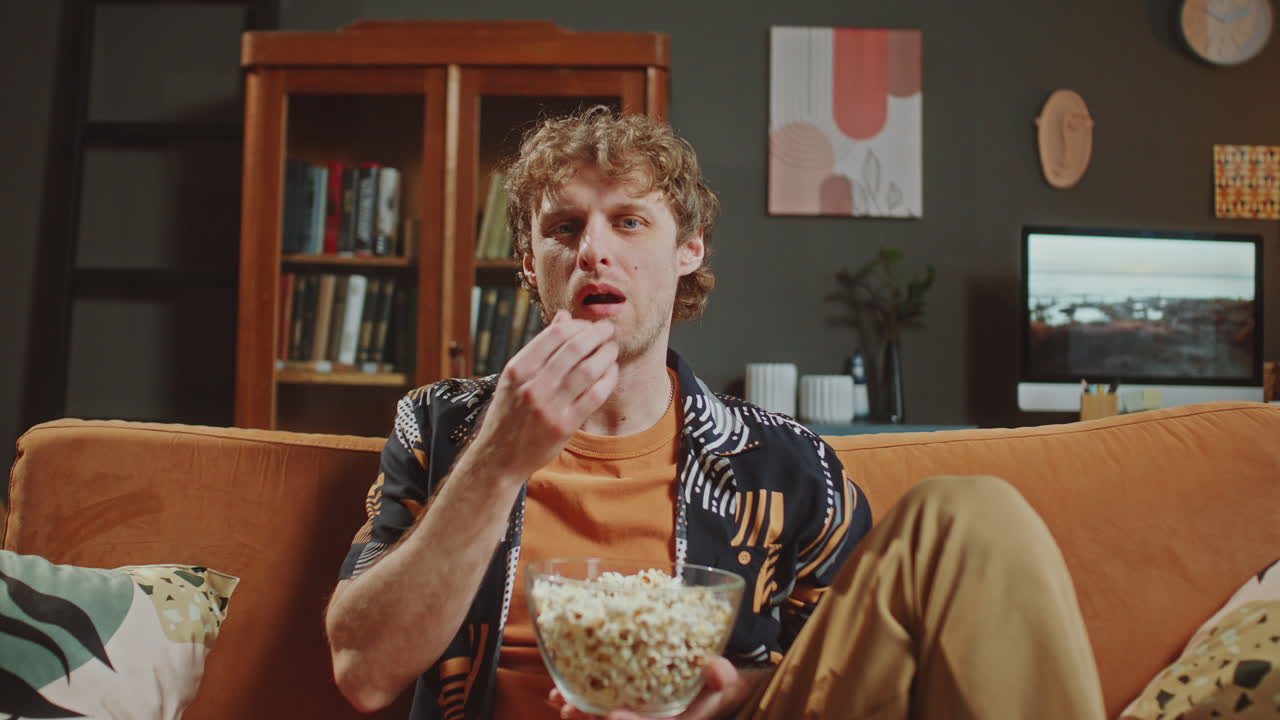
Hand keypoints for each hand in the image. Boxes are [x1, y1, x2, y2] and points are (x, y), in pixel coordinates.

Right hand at [470, 310, 618, 479]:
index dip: (578, 324)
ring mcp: (549, 406)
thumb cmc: (508, 414)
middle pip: (575, 348)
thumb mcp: (514, 378)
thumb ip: (540, 348)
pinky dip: (608, 378)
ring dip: (605, 353)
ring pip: (588, 369)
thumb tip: (564, 316)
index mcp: (518, 369)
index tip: (588, 324)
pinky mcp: (565, 425)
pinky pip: (595, 395)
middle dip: (597, 334)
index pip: (555, 334)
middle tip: (607, 330)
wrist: (498, 457)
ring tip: (611, 348)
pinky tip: (611, 371)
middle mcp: (532, 385)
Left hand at [548, 657, 766, 719]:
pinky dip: (579, 701)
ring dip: (581, 714)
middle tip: (571, 709)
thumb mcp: (724, 678)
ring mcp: (636, 715)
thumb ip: (721, 676)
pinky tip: (560, 694)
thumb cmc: (715, 681)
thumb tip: (719, 670)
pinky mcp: (623, 703)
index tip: (614, 715)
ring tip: (560, 700)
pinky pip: (598, 708)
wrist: (709, 680)